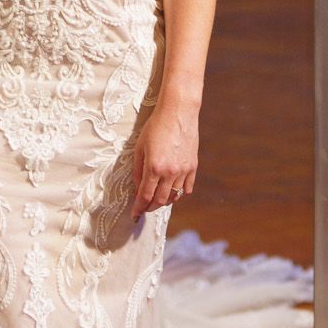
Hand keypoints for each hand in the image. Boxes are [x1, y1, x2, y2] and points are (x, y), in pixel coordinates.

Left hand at [130, 96, 197, 220]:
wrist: (178, 112)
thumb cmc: (155, 126)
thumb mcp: (140, 147)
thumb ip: (138, 171)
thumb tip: (137, 189)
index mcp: (154, 167)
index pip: (145, 196)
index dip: (138, 208)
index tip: (134, 215)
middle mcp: (170, 172)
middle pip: (160, 201)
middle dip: (150, 208)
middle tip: (144, 208)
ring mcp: (184, 170)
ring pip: (174, 196)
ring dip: (164, 201)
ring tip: (156, 200)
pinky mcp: (193, 166)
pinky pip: (187, 188)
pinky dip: (178, 194)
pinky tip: (172, 191)